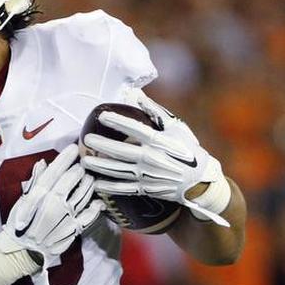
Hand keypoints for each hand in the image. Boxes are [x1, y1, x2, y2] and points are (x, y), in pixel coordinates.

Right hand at [0, 143, 101, 284]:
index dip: (66, 158)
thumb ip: (34, 183)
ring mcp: (66, 217)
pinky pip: (89, 216)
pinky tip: (98, 201)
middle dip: (79, 169)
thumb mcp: (22, 202)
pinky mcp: (73, 229)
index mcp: (39, 196)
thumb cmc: (20, 224)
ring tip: (89, 179)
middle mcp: (54, 204)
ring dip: (89, 184)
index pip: (56, 171)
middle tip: (83, 165)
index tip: (74, 148)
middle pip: (72, 180)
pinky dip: (95, 207)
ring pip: (83, 194)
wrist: (22, 251)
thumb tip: (43, 164)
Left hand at [80, 90, 228, 226]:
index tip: (102, 116)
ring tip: (84, 161)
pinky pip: (124, 189)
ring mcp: (147, 175)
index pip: (134, 129)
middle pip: (121, 151)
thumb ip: (155, 112)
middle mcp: (151, 158)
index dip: (117, 121)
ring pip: (118, 171)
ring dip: (100, 166)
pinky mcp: (146, 188)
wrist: (199, 180)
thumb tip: (136, 95)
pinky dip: (109, 187)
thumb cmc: (187, 150)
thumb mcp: (176, 128)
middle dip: (101, 145)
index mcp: (159, 142)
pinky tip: (96, 183)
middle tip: (86, 139)